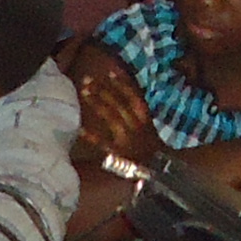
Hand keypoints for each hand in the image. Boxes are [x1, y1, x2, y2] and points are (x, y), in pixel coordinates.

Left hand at [63, 45, 152, 162]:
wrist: (160, 169)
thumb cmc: (151, 145)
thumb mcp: (148, 125)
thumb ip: (137, 111)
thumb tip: (124, 90)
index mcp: (145, 117)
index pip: (134, 95)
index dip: (122, 82)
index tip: (109, 71)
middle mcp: (137, 125)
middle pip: (119, 102)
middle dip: (103, 89)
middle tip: (87, 79)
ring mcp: (128, 138)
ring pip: (112, 117)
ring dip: (98, 103)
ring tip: (84, 92)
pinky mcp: (119, 153)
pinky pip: (104, 144)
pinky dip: (92, 137)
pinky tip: (80, 129)